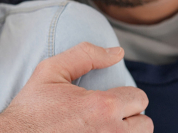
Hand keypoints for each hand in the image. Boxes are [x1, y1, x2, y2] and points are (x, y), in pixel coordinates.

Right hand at [0, 42, 151, 132]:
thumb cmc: (31, 108)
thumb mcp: (51, 71)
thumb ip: (86, 55)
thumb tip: (118, 52)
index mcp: (103, 107)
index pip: (139, 98)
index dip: (125, 95)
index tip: (107, 98)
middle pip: (145, 124)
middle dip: (130, 116)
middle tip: (108, 115)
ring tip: (105, 128)